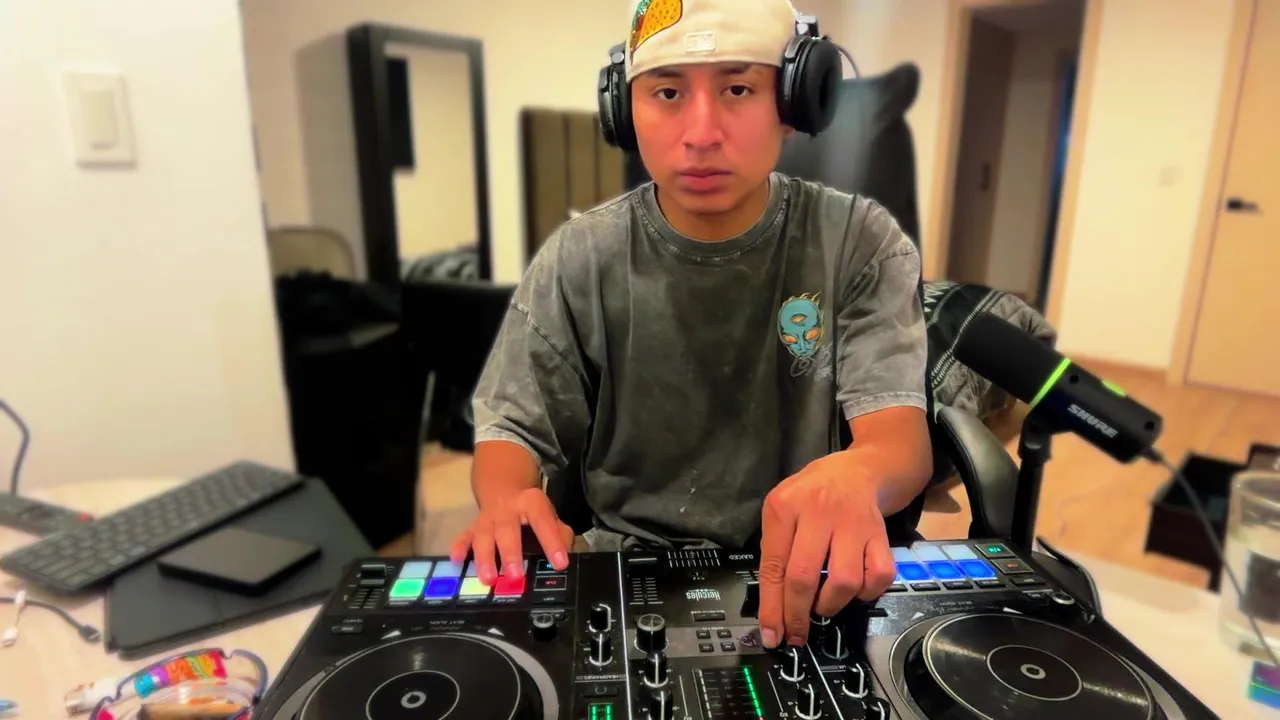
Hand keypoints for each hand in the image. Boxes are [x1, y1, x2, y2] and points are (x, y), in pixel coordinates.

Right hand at [449, 487, 573, 584]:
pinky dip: (459, 548)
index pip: (543, 522)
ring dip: (484, 558)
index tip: (560, 564)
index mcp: (531, 503)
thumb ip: (560, 534)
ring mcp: (486, 518)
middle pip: (507, 530)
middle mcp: (506, 509)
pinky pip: (463, 537)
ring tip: (488, 579)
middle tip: (516, 576)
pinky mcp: (472, 527)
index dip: (552, 543)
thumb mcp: (549, 514)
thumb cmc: (530, 510)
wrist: (502, 487)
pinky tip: (457, 560)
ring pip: (483, 536)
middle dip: (511, 553)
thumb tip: (563, 557)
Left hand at [756, 453, 895, 647]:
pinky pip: (879, 576)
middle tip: (796, 633)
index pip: (773, 566)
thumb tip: (771, 608)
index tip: (772, 635)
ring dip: (831, 605)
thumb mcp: (780, 510)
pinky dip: (867, 593)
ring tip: (822, 604)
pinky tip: (854, 590)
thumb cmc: (810, 495)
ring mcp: (853, 523)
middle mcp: (819, 512)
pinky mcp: (881, 534)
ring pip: (845, 581)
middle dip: (797, 615)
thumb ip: (773, 551)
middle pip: (804, 577)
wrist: (856, 472)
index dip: (772, 607)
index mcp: (785, 507)